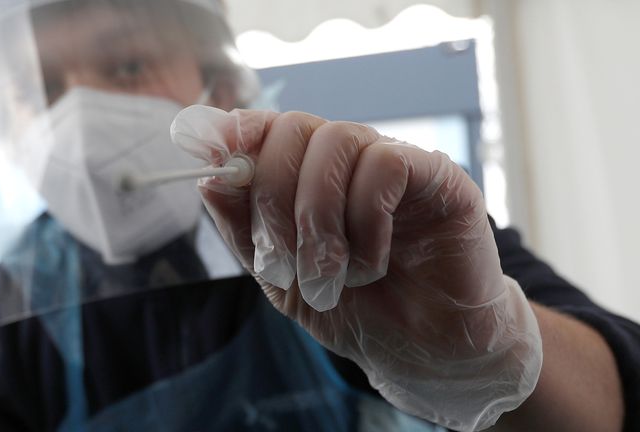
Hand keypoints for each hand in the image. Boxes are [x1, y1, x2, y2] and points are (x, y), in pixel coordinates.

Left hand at [172, 106, 542, 431]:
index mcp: (312, 177)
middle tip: (280, 264)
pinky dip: (365, 219)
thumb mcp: (279, 278)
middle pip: (295, 129)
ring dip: (318, 217)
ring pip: (337, 141)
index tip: (212, 153)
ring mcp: (395, 163)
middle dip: (273, 197)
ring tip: (327, 277)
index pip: (270, 128)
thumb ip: (243, 229)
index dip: (238, 133)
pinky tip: (371, 263)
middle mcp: (351, 162)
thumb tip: (208, 178)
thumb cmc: (354, 313)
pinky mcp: (439, 177)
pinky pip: (386, 165)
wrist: (423, 354)